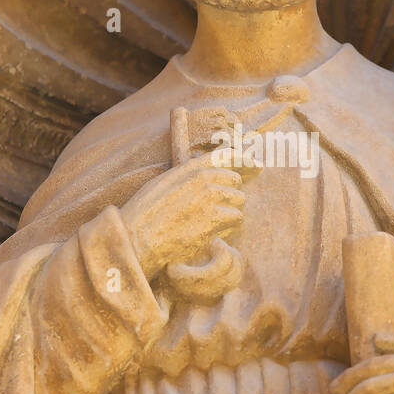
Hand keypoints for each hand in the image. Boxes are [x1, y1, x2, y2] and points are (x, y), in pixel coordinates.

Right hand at [121, 152, 249, 280]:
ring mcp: (208, 198)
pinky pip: (235, 218)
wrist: (138, 237)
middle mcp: (200, 179)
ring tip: (214, 223)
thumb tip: (202, 177)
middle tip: (222, 208)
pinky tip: (215, 232)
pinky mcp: (213, 219)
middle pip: (235, 180)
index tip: (255, 165)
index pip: (224, 156)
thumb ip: (183, 177)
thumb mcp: (160, 185)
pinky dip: (229, 227)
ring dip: (231, 212)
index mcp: (187, 168)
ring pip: (238, 200)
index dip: (243, 159)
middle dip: (232, 194)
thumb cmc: (144, 215)